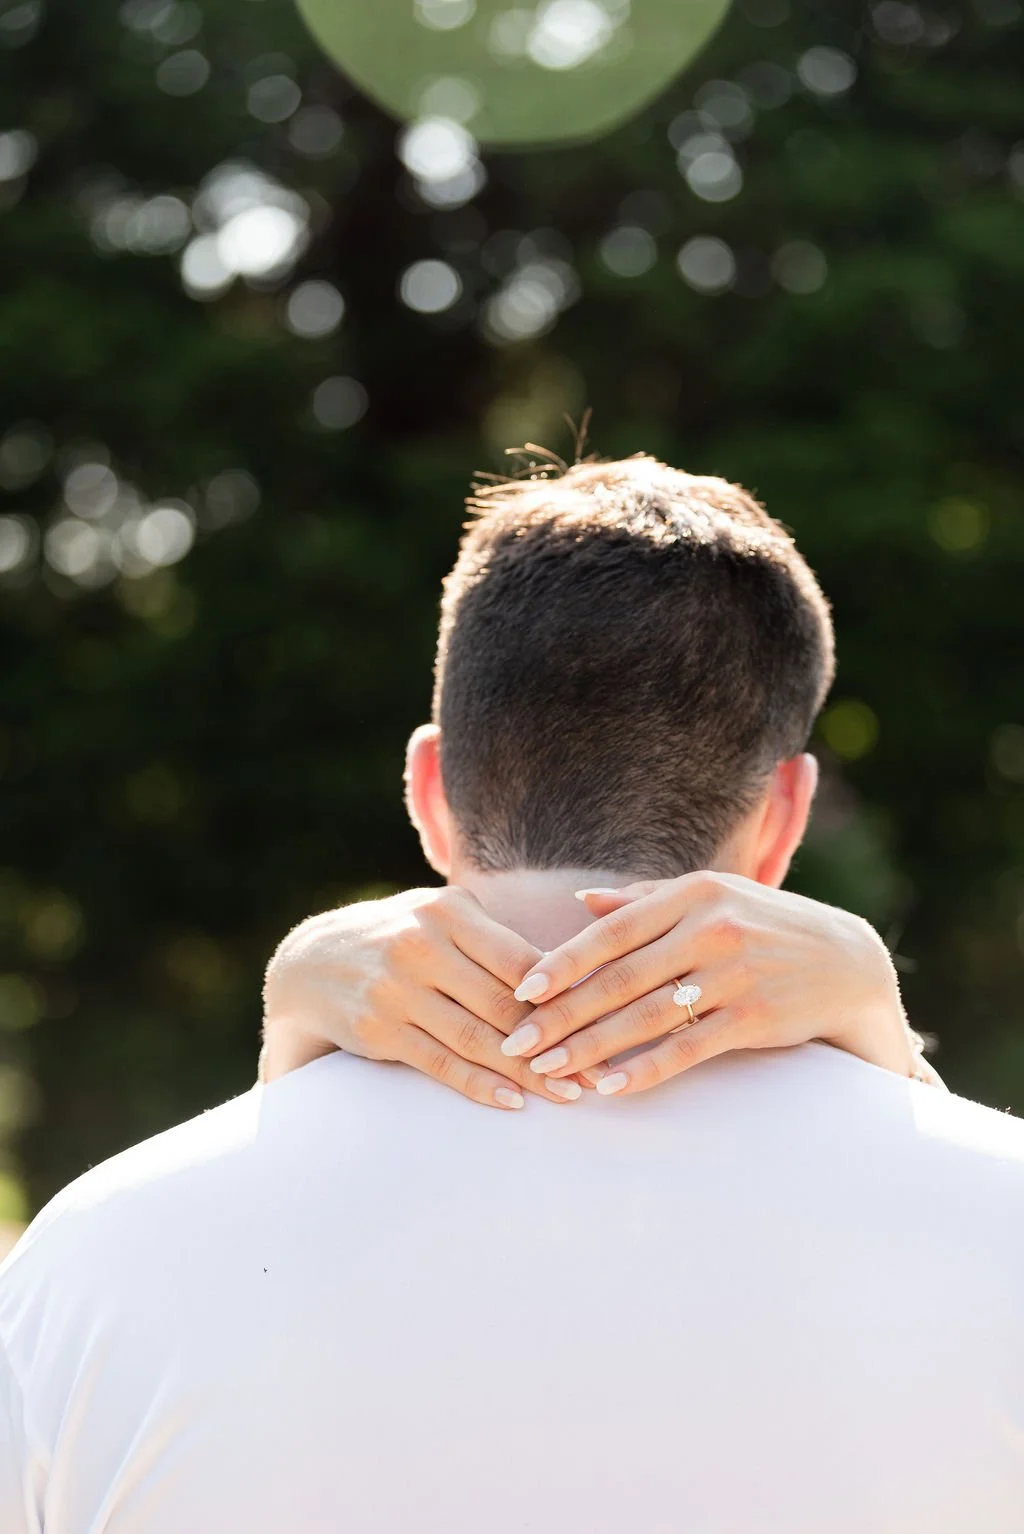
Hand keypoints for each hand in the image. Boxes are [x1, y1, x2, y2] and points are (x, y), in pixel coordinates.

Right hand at [260, 886, 586, 1108]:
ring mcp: (398, 989)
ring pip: (477, 1038)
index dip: (565, 994)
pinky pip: (440, 1064)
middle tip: (598, 1066)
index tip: (605, 1019)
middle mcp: (422, 946)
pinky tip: (513, 1102)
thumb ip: (494, 939)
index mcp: (449, 912)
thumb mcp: (441, 917)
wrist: (309, 961)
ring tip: (567, 1095)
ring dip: (528, 1073)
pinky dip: (480, 1086)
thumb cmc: (399, 936)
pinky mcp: (379, 1029)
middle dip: (556, 1040)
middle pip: (505, 1003)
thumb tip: (569, 970)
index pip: (520, 958)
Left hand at [501, 872, 927, 1096]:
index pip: (612, 931)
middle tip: (517, 1043)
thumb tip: (580, 902)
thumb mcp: (714, 897)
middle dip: (562, 1014)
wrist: (850, 964)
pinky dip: (646, 1070)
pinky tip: (610, 1088)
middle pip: (620, 978)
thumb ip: (646, 901)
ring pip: (646, 1016)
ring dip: (591, 1047)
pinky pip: (688, 1048)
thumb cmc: (767, 927)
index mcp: (693, 894)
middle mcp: (711, 928)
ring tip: (550, 1069)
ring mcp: (734, 973)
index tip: (520, 992)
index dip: (563, 963)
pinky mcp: (754, 1016)